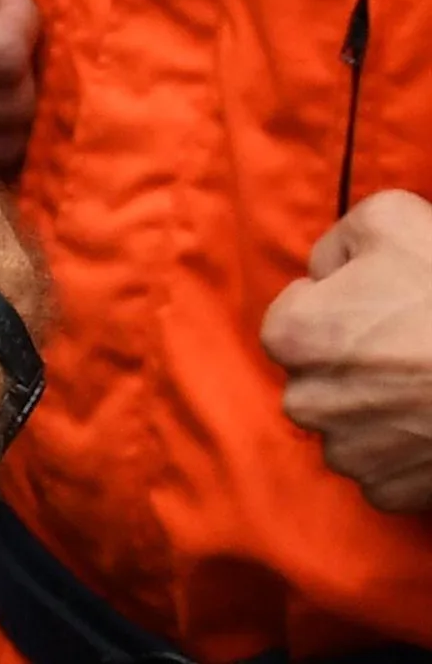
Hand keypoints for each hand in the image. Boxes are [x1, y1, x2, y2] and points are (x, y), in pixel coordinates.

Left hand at [263, 190, 431, 513]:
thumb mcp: (390, 218)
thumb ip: (339, 240)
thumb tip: (326, 269)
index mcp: (291, 335)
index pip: (296, 312)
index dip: (341, 302)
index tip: (387, 303)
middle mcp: (305, 400)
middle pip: (320, 372)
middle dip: (356, 359)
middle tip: (414, 344)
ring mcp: (349, 452)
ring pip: (351, 423)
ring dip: (381, 408)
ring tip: (430, 384)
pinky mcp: (391, 491)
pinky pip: (385, 468)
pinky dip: (408, 451)